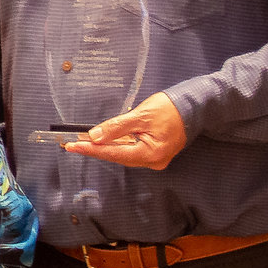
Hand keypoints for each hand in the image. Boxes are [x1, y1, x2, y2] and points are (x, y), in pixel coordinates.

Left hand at [61, 92, 186, 169]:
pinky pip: (132, 150)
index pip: (114, 154)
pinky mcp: (155, 152)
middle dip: (96, 149)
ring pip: (124, 154)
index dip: (91, 150)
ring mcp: (155, 158)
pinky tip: (105, 140)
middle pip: (118, 156)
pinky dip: (118, 145)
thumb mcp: (140, 115)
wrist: (195, 106)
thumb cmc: (171, 109)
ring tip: (85, 141)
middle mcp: (154, 161)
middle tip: (74, 143)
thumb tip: (94, 136)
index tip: (73, 147)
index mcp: (151, 154)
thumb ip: (116, 128)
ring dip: (105, 147)